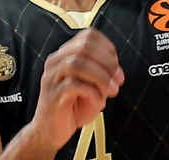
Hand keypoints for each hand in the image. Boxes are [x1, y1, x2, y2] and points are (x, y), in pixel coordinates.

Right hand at [24, 28, 121, 146]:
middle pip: (84, 46)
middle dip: (107, 62)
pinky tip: (98, 102)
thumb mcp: (91, 88)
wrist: (50, 132)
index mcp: (64, 55)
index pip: (87, 36)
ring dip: (101, 76)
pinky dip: (92, 92)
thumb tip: (116, 72)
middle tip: (117, 79)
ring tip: (112, 90)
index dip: (107, 48)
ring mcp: (52, 78)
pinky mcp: (52, 95)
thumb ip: (101, 76)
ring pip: (77, 63)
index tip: (116, 67)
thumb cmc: (72, 108)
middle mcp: (55, 62)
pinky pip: (73, 85)